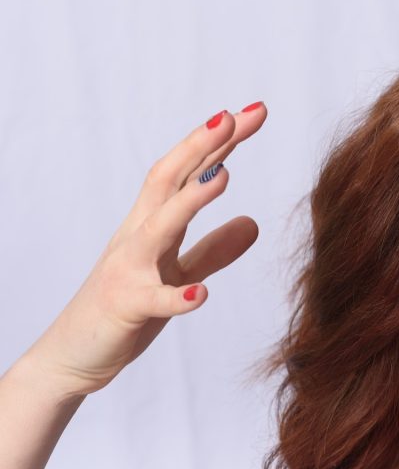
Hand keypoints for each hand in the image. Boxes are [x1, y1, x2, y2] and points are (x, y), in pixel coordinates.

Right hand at [26, 104, 266, 397]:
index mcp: (152, 224)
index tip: (254, 112)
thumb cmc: (126, 309)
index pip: (187, 171)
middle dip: (203, 146)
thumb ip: (215, 250)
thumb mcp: (177, 272)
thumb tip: (255, 224)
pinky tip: (201, 294)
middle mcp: (137, 237)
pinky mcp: (125, 309)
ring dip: (189, 201)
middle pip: (168, 181)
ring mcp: (128, 271)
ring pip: (158, 228)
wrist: (72, 357)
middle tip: (237, 116)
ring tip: (224, 177)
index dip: (219, 142)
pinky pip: (153, 301)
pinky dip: (177, 296)